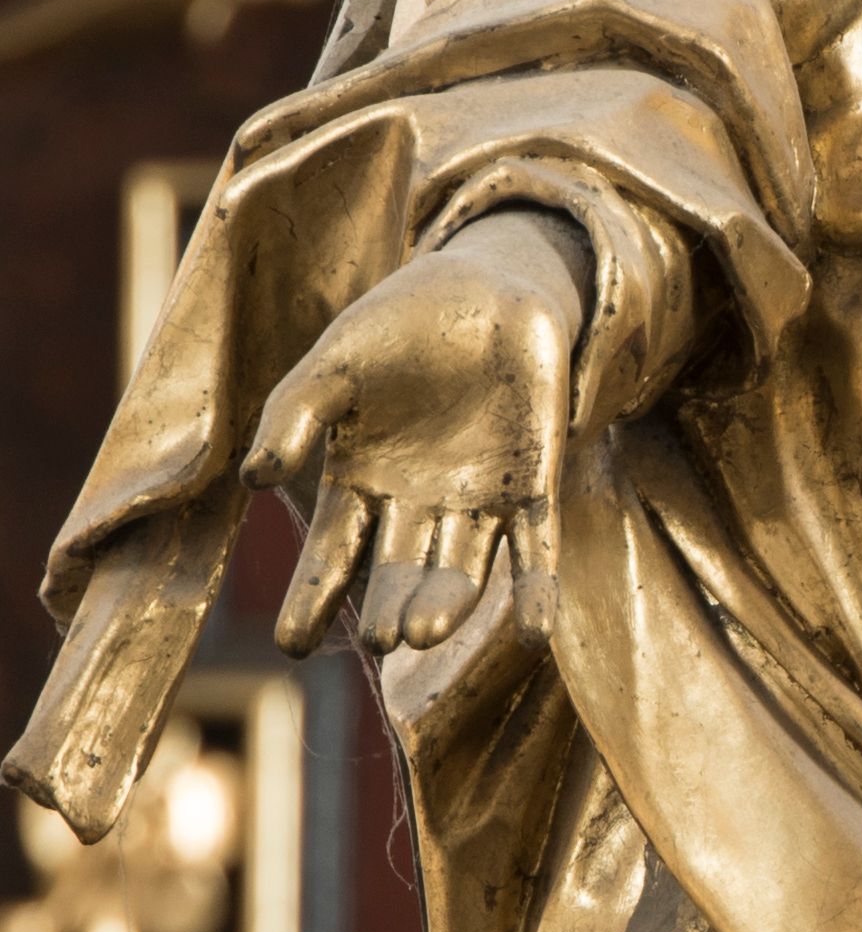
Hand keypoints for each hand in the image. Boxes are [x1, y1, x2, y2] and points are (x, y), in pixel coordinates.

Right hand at [244, 212, 583, 657]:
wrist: (484, 286)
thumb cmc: (395, 328)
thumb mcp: (334, 366)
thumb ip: (294, 416)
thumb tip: (256, 478)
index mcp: (359, 486)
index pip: (332, 553)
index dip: (313, 597)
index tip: (292, 645)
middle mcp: (415, 509)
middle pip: (399, 572)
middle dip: (390, 606)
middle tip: (382, 637)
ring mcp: (476, 505)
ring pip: (461, 570)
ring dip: (448, 603)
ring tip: (425, 633)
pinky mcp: (533, 491)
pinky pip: (536, 550)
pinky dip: (536, 592)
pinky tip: (536, 633)